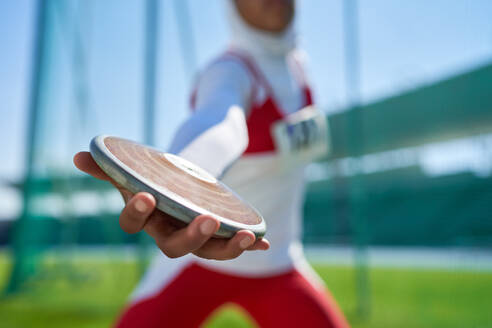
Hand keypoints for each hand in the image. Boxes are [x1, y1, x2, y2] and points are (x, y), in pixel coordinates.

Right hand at [73, 151, 269, 259]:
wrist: (181, 183)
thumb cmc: (156, 177)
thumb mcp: (137, 168)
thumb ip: (110, 165)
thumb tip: (79, 156)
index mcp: (146, 218)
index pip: (133, 224)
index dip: (137, 213)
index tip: (147, 195)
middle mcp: (168, 233)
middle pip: (173, 248)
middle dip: (191, 237)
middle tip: (208, 221)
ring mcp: (194, 237)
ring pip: (208, 253)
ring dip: (229, 248)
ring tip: (248, 236)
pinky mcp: (217, 235)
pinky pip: (232, 244)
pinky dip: (248, 244)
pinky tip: (264, 241)